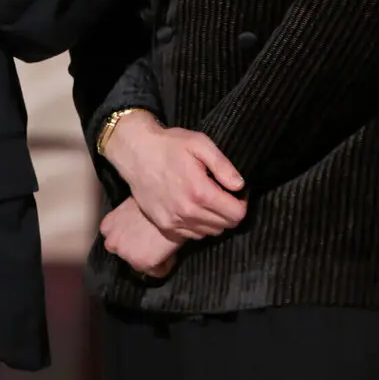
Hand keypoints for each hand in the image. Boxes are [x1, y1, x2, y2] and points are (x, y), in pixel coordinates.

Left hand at [100, 201, 182, 278]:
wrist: (171, 205)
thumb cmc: (155, 199)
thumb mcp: (132, 205)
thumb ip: (128, 219)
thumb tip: (136, 226)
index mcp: (107, 227)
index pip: (117, 241)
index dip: (132, 239)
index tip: (143, 235)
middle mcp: (112, 243)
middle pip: (127, 254)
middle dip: (140, 251)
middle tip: (154, 240)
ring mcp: (126, 255)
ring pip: (141, 264)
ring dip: (152, 258)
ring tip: (163, 244)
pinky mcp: (142, 263)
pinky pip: (157, 272)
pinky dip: (165, 265)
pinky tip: (170, 251)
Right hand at [102, 112, 246, 241]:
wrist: (136, 153)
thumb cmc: (169, 145)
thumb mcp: (200, 144)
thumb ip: (223, 166)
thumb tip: (240, 186)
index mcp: (200, 192)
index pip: (237, 214)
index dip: (242, 204)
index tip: (237, 193)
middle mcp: (188, 211)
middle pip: (225, 226)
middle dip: (230, 212)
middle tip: (224, 195)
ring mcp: (174, 221)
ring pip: (209, 232)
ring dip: (215, 220)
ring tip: (208, 201)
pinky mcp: (163, 225)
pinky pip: (192, 235)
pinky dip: (198, 225)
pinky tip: (194, 208)